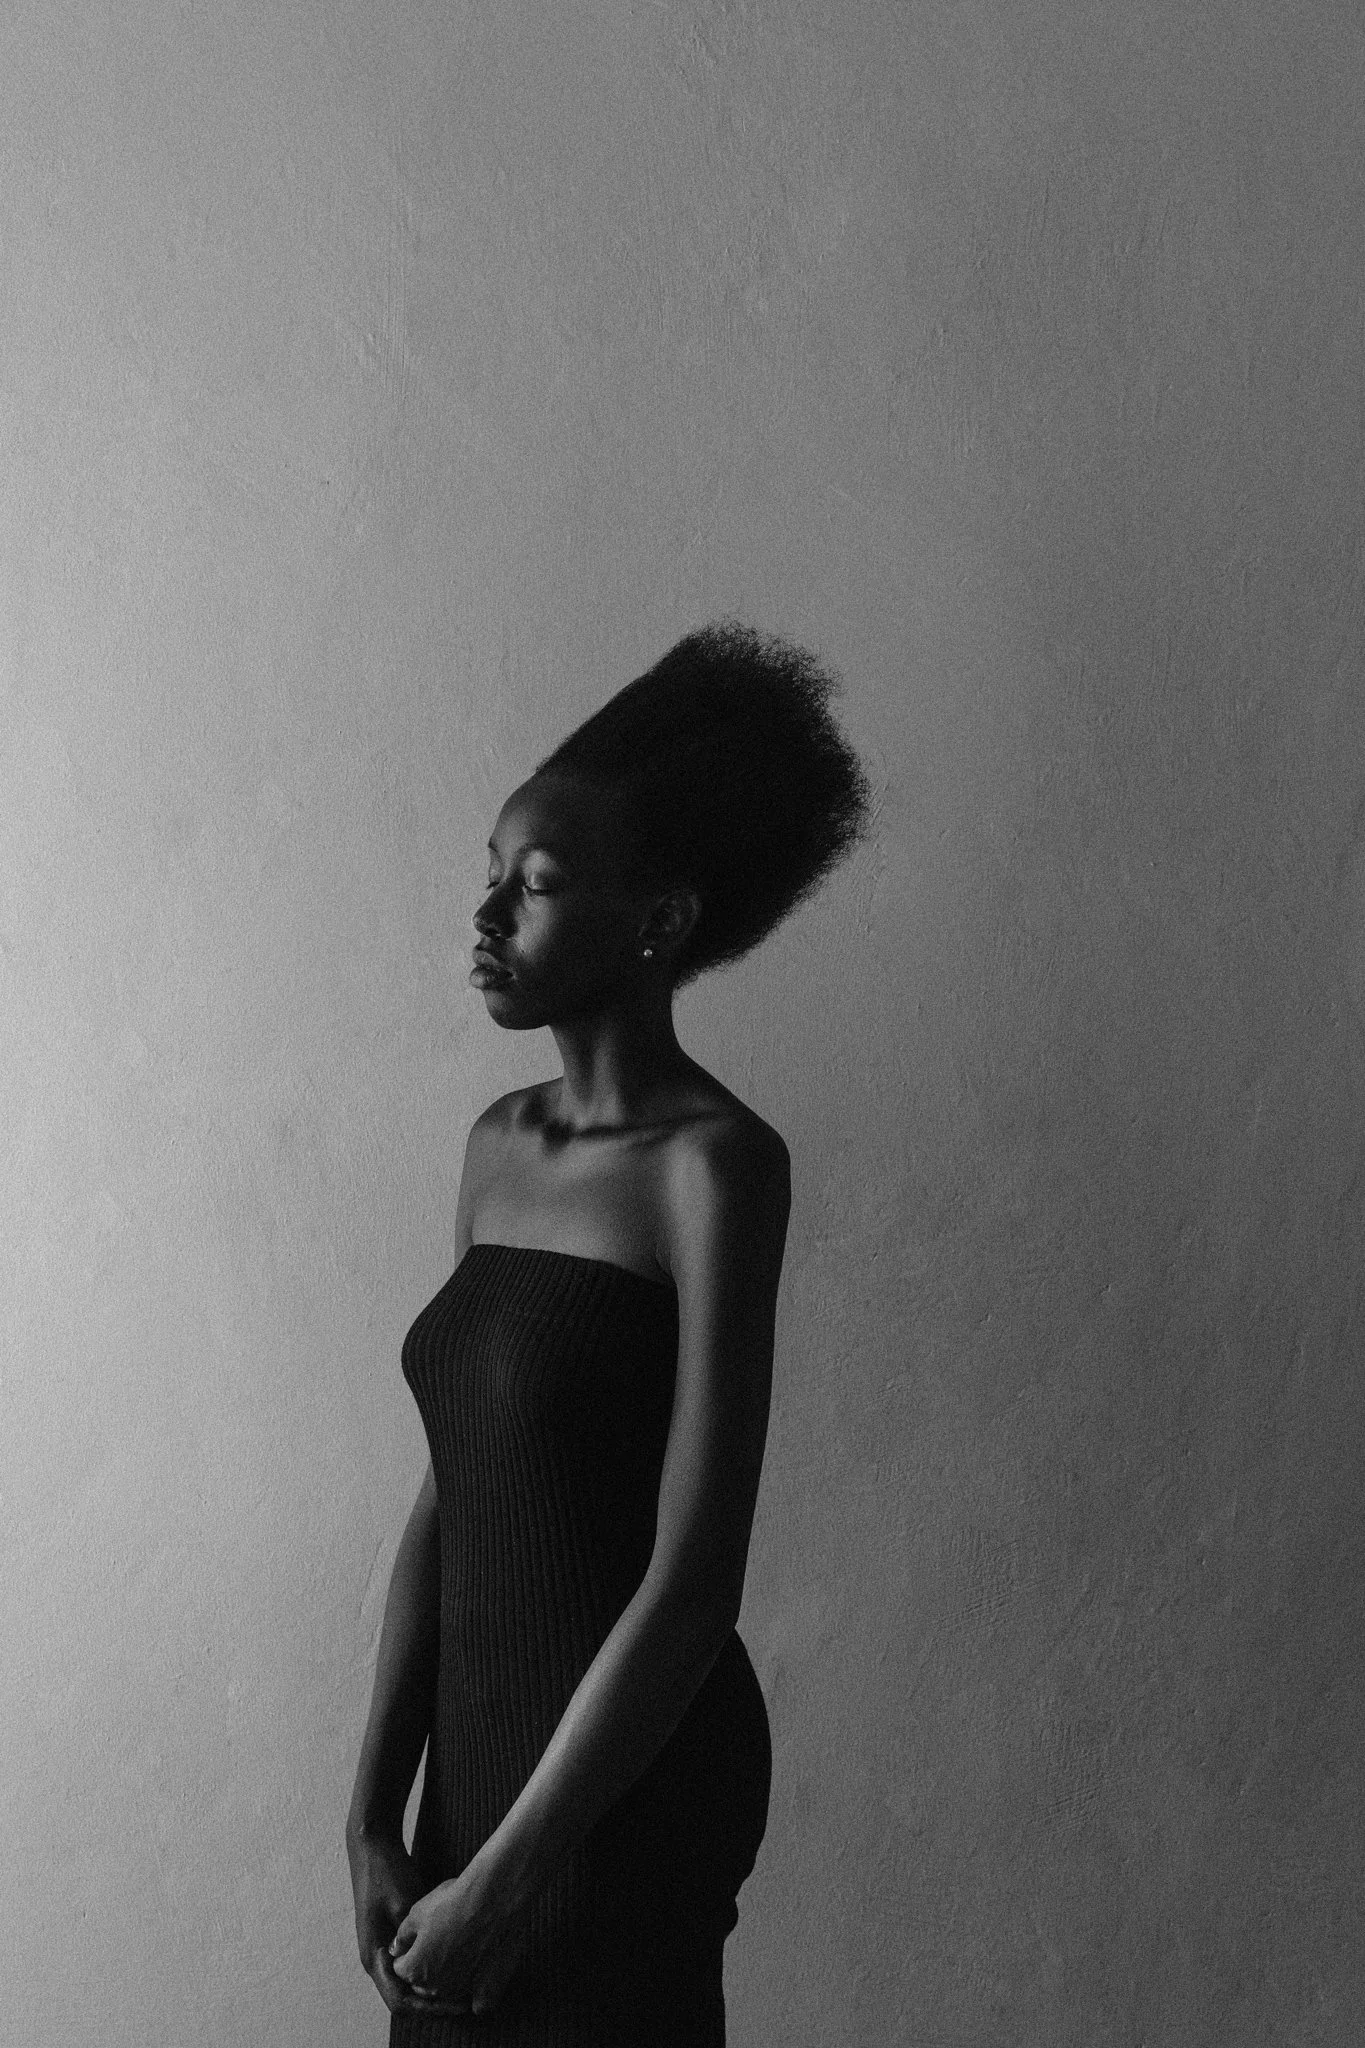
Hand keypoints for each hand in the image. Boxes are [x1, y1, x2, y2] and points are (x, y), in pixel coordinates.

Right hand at [346, 1829, 462, 2018]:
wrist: (373, 1846)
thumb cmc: (387, 1873)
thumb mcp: (404, 1905)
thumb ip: (415, 1937)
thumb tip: (438, 1962)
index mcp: (374, 1955)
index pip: (399, 2001)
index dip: (429, 2009)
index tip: (457, 2006)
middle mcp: (376, 1958)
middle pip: (405, 1997)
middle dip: (435, 2003)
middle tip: (467, 2002)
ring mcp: (382, 1948)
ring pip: (408, 1982)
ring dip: (433, 1988)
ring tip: (465, 1989)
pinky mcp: (391, 1936)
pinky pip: (410, 1965)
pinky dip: (429, 1971)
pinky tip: (454, 1966)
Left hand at [389, 1864, 528, 2017]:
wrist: (493, 1899)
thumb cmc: (452, 1903)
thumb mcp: (417, 1913)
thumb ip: (403, 1936)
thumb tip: (396, 1948)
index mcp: (414, 1971)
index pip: (401, 1968)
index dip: (406, 1950)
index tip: (415, 1936)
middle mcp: (436, 1987)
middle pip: (422, 1982)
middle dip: (423, 1966)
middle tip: (435, 1940)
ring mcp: (462, 1989)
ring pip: (446, 1988)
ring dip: (446, 1975)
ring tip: (456, 1948)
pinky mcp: (485, 1987)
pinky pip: (475, 1998)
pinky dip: (473, 1990)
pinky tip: (476, 1973)